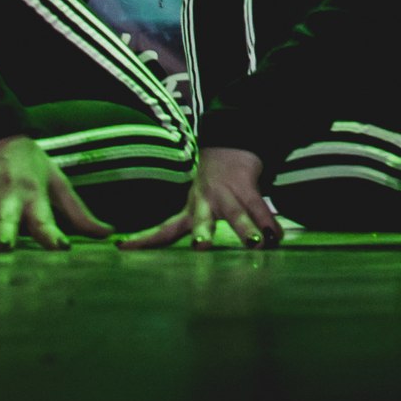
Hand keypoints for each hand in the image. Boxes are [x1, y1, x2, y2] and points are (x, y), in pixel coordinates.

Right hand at [0, 135, 113, 250]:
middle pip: (3, 222)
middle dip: (2, 239)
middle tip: (2, 254)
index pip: (47, 220)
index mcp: (32, 198)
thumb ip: (79, 212)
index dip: (53, 234)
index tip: (61, 249)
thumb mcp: (57, 182)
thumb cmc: (30, 164)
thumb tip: (107, 234)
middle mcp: (3, 201)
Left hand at [119, 148, 280, 249]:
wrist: (231, 145)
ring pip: (236, 211)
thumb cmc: (215, 186)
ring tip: (255, 244)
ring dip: (245, 228)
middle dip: (202, 233)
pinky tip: (277, 236)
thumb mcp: (199, 204)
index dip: (145, 239)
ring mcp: (226, 192)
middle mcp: (205, 201)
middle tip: (201, 248)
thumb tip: (191, 255)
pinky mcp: (246, 184)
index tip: (122, 247)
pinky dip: (269, 221)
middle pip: (201, 219)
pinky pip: (259, 205)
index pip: (164, 229)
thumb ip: (195, 228)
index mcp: (189, 209)